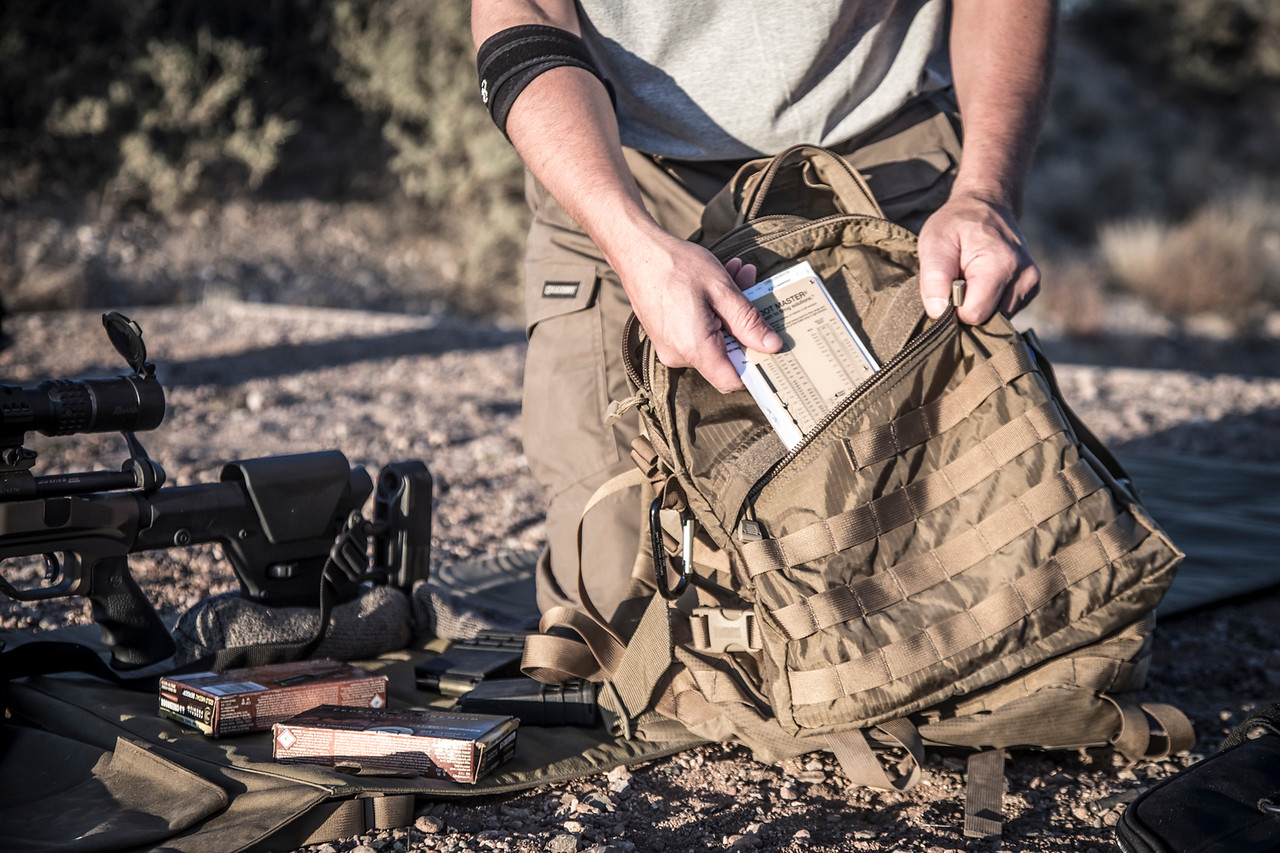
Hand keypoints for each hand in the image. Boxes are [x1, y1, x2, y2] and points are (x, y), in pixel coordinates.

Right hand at [616, 234, 780, 392]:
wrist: (635, 250)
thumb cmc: (675, 266)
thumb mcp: (721, 290)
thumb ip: (748, 322)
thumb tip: (771, 346)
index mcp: (694, 349)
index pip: (732, 380)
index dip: (755, 368)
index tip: (770, 348)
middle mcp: (679, 355)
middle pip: (724, 355)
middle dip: (743, 325)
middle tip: (753, 289)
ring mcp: (669, 347)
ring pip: (712, 339)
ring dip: (728, 312)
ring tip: (736, 276)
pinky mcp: (665, 336)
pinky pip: (696, 332)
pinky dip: (710, 311)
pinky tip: (717, 283)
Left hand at [917, 192, 1040, 323]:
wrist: (986, 206)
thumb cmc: (956, 224)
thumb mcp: (934, 243)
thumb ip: (934, 279)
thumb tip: (939, 312)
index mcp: (1001, 265)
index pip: (974, 314)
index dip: (953, 308)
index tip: (947, 287)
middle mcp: (1024, 276)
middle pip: (988, 320)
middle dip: (967, 306)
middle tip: (959, 279)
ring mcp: (1031, 283)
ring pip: (997, 319)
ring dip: (979, 304)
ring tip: (971, 278)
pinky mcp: (1031, 289)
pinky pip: (1005, 312)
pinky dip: (990, 303)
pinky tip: (983, 281)